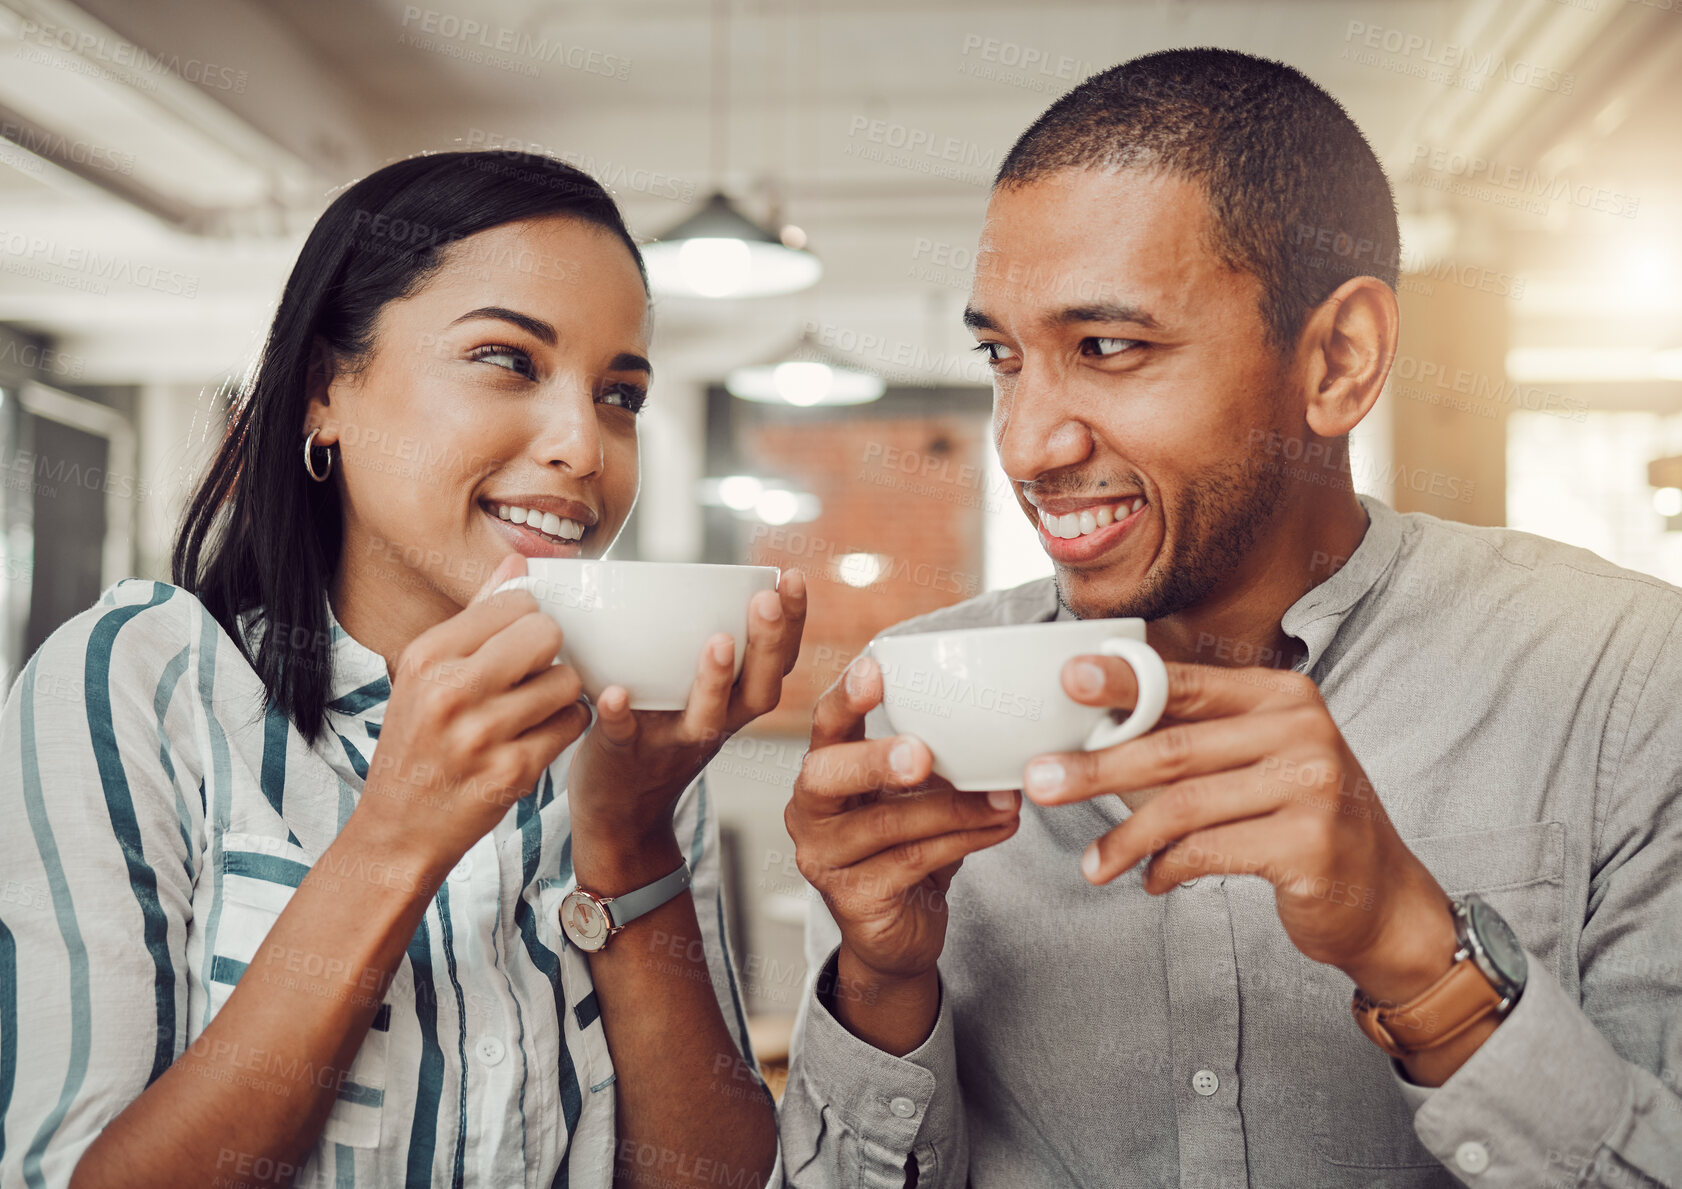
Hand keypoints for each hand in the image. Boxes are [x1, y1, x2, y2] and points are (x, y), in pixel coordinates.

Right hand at [352, 553, 590, 882]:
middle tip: (533, 674)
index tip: (518, 644)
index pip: (514, 602)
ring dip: (561, 694)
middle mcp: (451, 691)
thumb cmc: (417, 746)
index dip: (528, 620)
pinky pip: (572, 724)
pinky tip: (539, 736)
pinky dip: (565, 727)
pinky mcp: (513, 771)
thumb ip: (475, 617)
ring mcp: (483, 734)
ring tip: (534, 709)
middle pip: (547, 633)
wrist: (400, 830)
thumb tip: (518, 562)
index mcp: (428, 657)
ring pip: (567, 681)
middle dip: (551, 652)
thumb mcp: (426, 676)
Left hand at [567, 571, 807, 878]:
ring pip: (704, 717)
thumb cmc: (658, 740)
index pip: (779, 663)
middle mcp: (715, 725)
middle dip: (768, 644)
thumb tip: (698, 575)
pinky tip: (615, 692)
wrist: (620, 817)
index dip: (794, 623)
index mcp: (736, 706)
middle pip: (757, 690)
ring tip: (719, 642)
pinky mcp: (624, 755)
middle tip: (766, 600)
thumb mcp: (699, 702)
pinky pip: (625, 736)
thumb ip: (706, 652)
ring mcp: (671, 743)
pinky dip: (621, 714)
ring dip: (714, 680)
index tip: (793, 577)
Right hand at [785, 655, 1022, 988]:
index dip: (845, 697)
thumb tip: (996, 722)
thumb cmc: (906, 850)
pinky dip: (963, 840)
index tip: (873, 668)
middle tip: (922, 754)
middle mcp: (809, 812)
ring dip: (953, 807)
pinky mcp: (851, 899)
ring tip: (1004, 798)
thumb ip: (932, 762)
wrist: (899, 934)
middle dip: (875, 759)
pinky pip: (912, 861)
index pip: (825, 725)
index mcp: (823, 771)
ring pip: (885, 823)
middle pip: (827, 775)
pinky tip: (999, 827)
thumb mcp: (913, 797)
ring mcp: (823, 858)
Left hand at [1023, 657, 1455, 1003]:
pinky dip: (1166, 869)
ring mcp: (1313, 787)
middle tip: (1040, 782)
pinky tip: (1150, 881)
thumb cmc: (1299, 819)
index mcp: (1284, 696)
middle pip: (1174, 747)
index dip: (1123, 682)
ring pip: (1184, 807)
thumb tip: (1091, 732)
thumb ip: (1192, 740)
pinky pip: (1208, 853)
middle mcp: (1304, 731)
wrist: (1380, 898)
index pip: (1187, 684)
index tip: (1067, 681)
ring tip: (1092, 865)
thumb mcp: (1255, 762)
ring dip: (1124, 838)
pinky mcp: (1310, 846)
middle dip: (1096, 767)